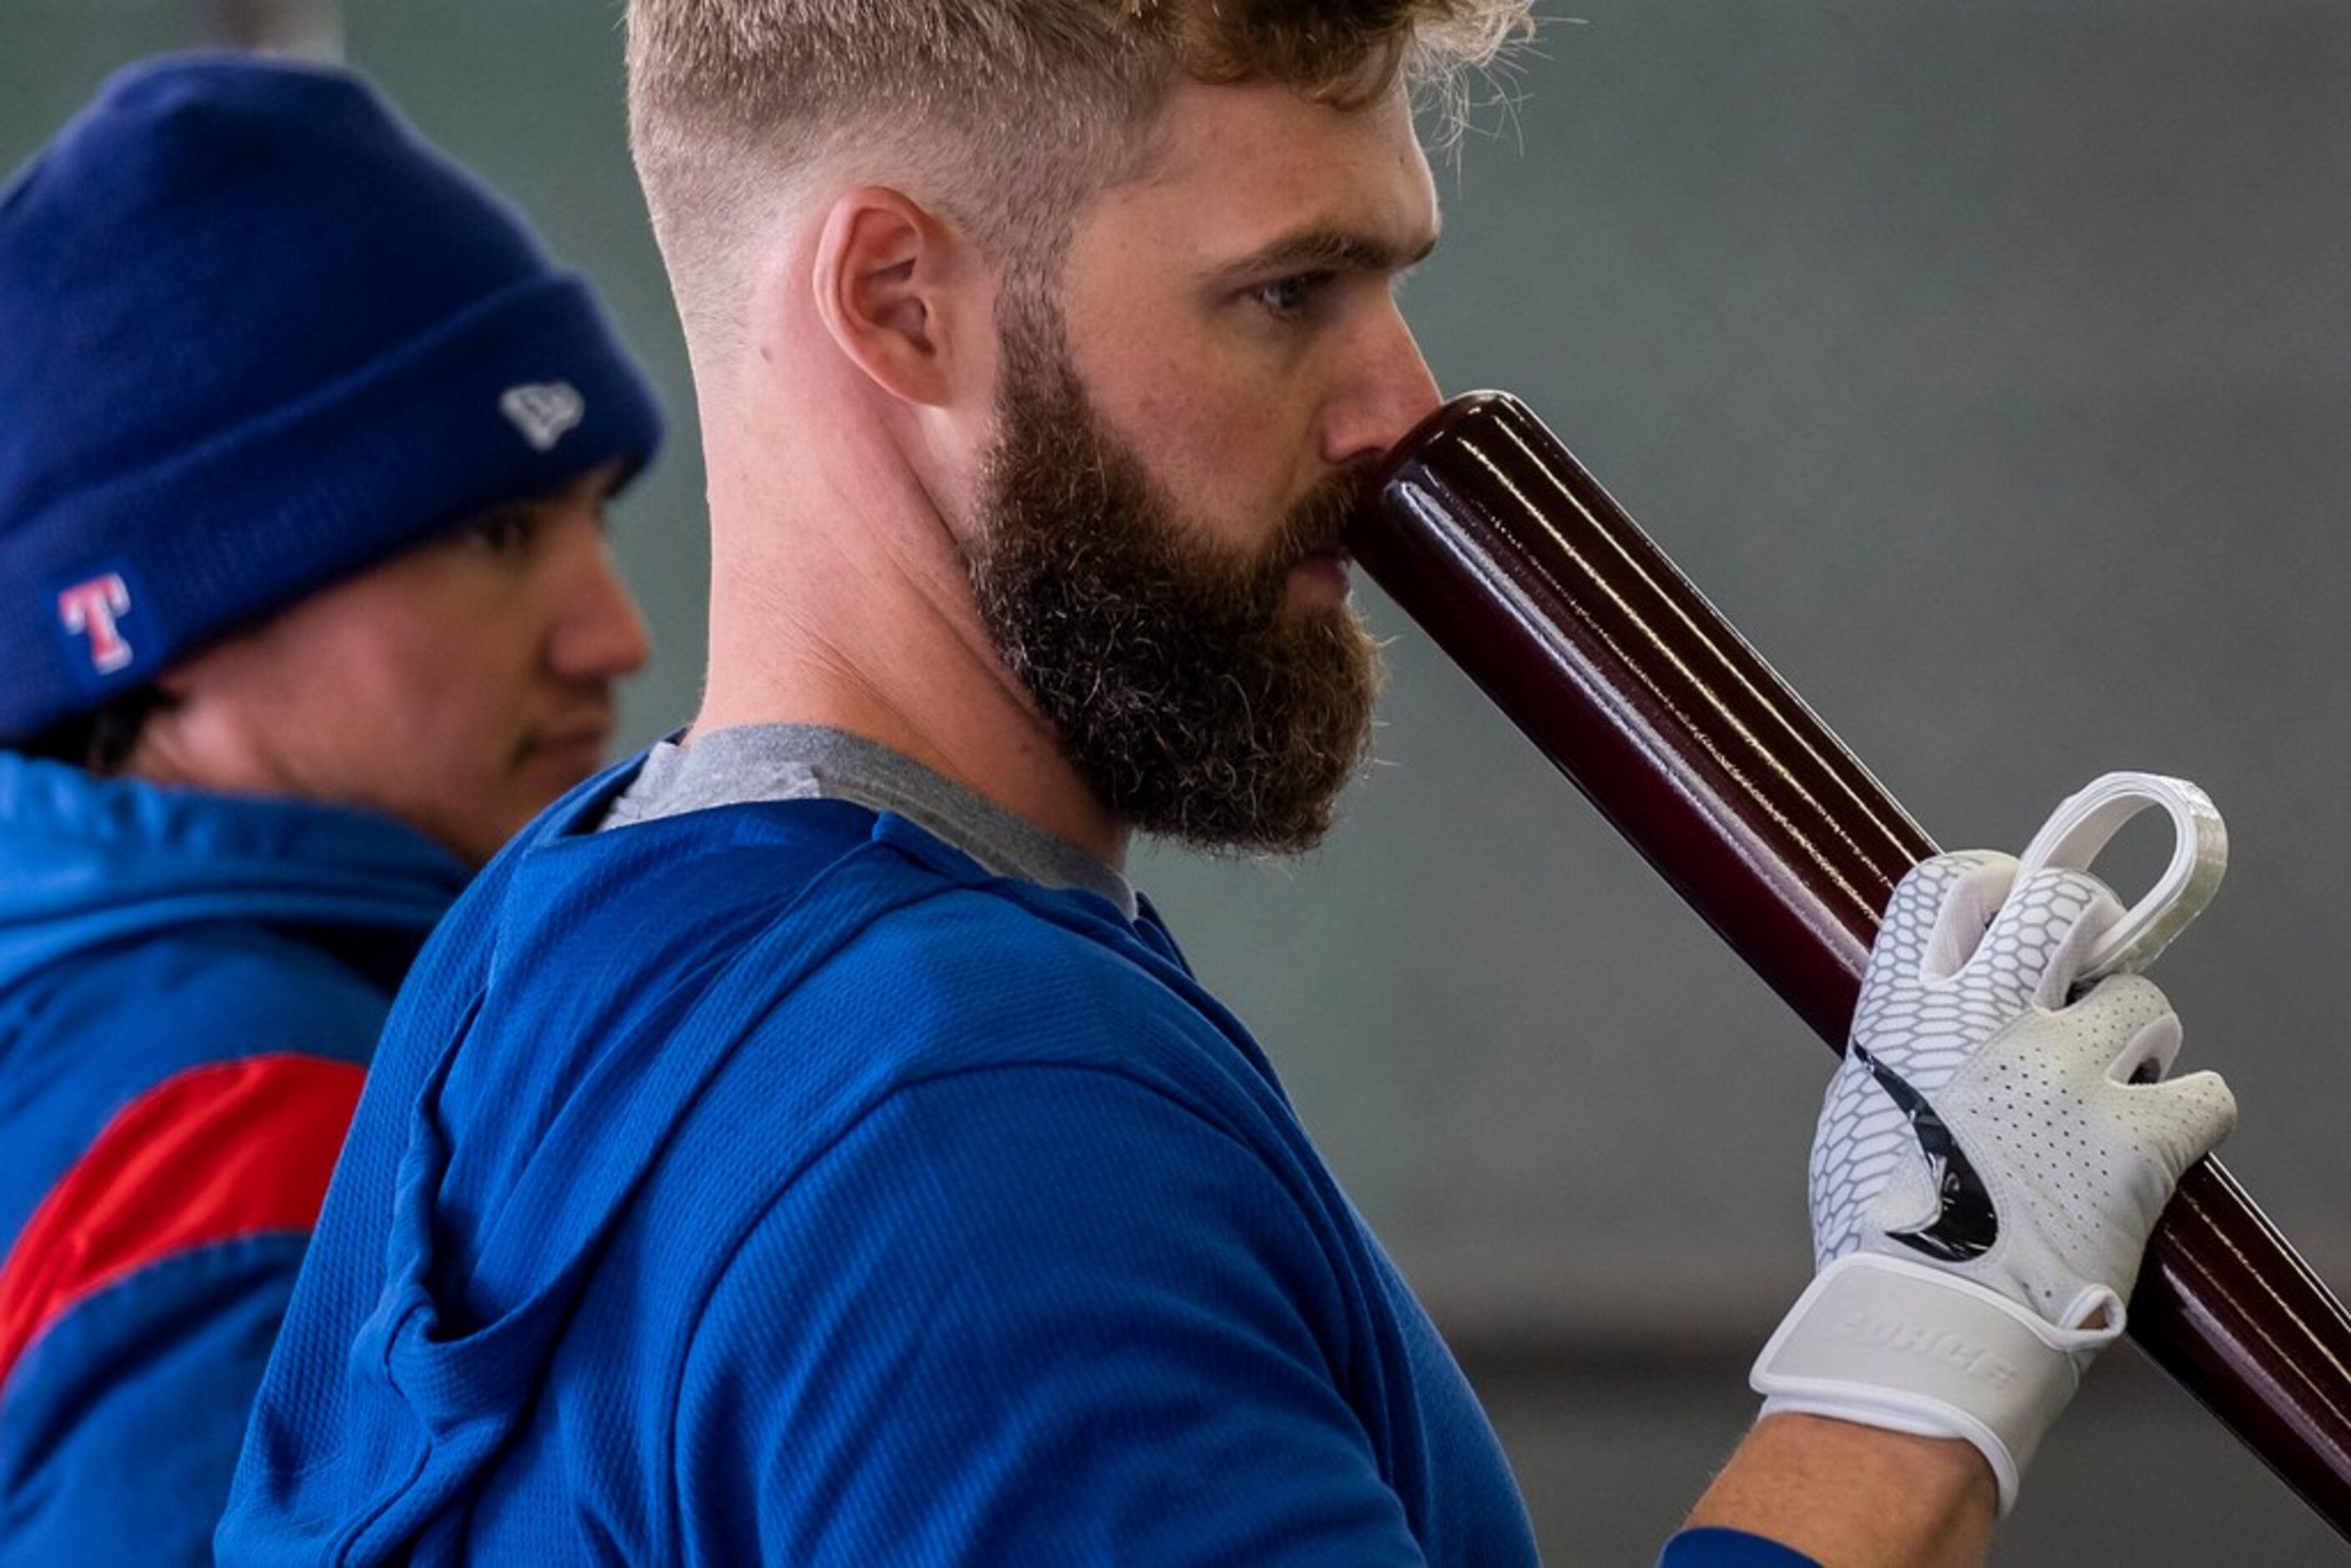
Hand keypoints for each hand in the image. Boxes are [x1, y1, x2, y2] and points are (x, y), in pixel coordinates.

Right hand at [1752, 850, 2235, 1512]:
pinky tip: (2156, 1149)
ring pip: (2146, 1003)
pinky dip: (2188, 1116)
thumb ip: (1915, 1040)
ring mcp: (2070, 1075)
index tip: (2018, 907)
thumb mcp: (1867, 1106)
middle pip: (2067, 904)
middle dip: (2090, 929)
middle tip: (2092, 968)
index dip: (1998, 882)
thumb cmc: (1886, 1235)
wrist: (1934, 1328)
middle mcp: (1990, 1023)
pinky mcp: (2139, 1139)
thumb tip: (1961, 1008)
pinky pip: (2203, 1092)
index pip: (1953, 883)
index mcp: (1909, 1014)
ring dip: (2137, 1044)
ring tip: (2107, 1101)